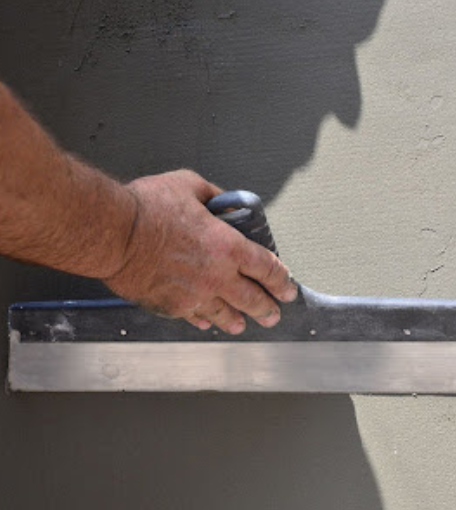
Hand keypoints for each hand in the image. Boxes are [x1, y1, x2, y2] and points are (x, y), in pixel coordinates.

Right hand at [104, 169, 297, 333]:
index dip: (281, 280)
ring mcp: (195, 295)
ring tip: (243, 325)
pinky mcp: (172, 306)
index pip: (266, 268)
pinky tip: (208, 322)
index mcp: (227, 246)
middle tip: (274, 314)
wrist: (114, 234)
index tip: (287, 287)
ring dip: (238, 320)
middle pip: (252, 299)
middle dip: (267, 308)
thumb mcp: (189, 185)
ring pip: (226, 314)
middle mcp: (216, 276)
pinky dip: (205, 320)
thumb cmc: (147, 208)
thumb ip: (214, 196)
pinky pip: (195, 317)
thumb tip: (224, 203)